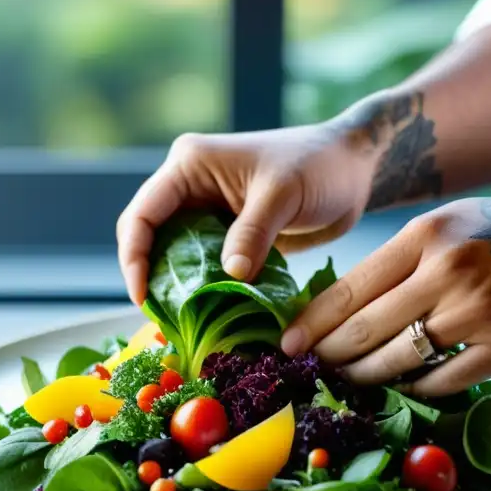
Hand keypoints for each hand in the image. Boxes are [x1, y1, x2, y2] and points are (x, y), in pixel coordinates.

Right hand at [116, 125, 377, 303]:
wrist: (355, 168)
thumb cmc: (320, 165)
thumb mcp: (283, 195)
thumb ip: (252, 233)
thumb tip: (230, 274)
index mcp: (190, 165)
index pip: (143, 214)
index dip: (135, 257)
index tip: (144, 296)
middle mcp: (191, 187)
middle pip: (152, 239)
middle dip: (153, 278)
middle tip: (163, 320)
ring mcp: (210, 212)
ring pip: (177, 257)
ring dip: (179, 289)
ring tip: (183, 325)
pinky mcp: (231, 235)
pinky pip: (207, 266)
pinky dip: (207, 289)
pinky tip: (212, 314)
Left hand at [280, 194, 490, 395]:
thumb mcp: (456, 224)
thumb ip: (406, 260)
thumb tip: (350, 305)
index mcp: (426, 237)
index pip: (349, 289)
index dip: (312, 324)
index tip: (288, 345)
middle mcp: (446, 273)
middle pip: (364, 330)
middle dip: (329, 356)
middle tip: (311, 372)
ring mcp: (477, 313)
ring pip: (398, 360)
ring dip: (366, 378)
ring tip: (349, 383)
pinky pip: (441, 381)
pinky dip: (415, 389)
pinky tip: (404, 389)